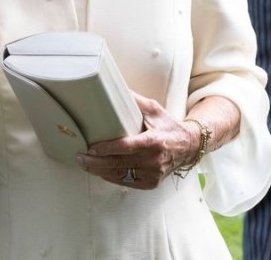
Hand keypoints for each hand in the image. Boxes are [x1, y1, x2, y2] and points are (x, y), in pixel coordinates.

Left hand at [75, 93, 197, 189]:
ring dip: (100, 171)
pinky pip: (127, 182)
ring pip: (120, 176)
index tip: (91, 147)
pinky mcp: (152, 183)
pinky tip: (100, 172)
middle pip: (119, 164)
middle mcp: (153, 160)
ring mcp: (153, 174)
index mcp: (153, 141)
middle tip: (80, 157)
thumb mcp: (154, 109)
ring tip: (85, 164)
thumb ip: (134, 100)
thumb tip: (113, 87)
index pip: (126, 147)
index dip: (107, 149)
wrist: (189, 146)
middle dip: (96, 162)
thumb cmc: (168, 125)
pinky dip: (112, 178)